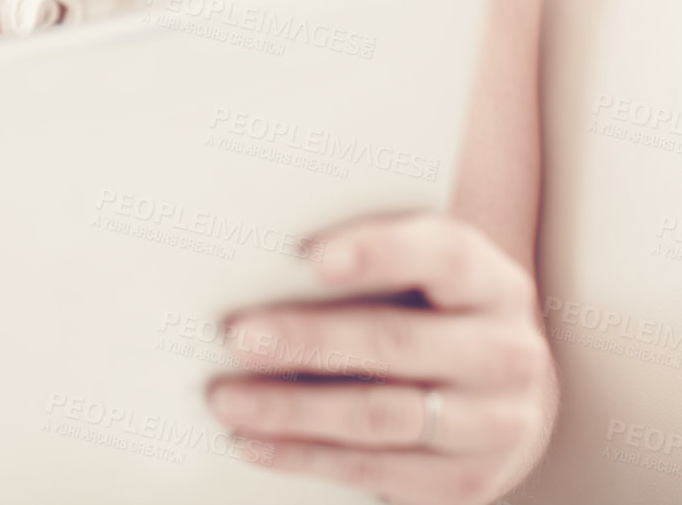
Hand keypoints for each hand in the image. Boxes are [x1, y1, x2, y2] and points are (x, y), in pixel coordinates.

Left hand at [206, 213, 556, 504]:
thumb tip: (255, 266)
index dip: (378, 252)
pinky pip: (377, 471)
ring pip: (381, 415)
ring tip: (226, 398)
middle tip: (237, 336)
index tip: (310, 258)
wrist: (495, 393)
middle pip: (396, 342)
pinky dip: (306, 456)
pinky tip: (254, 442)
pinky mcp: (470, 480)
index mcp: (491, 281)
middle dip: (308, 339)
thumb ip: (358, 264)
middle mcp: (506, 351)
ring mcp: (497, 423)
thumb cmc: (428, 313)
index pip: (441, 254)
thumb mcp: (418, 278)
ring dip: (292, 409)